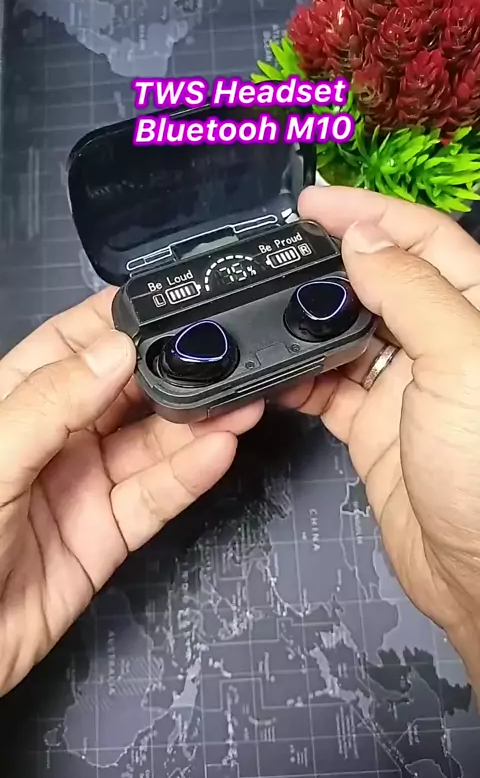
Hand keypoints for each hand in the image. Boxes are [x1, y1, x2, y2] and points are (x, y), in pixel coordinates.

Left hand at [0, 289, 263, 694]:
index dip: (120, 325)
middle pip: (124, 394)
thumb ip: (51, 402)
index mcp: (14, 404)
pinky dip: (189, 475)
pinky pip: (154, 498)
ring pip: (150, 445)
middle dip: (174, 373)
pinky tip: (219, 449)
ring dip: (197, 423)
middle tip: (223, 355)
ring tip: (240, 400)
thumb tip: (114, 350)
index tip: (170, 305)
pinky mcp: (105, 536)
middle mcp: (53, 439)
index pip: (72, 346)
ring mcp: (82, 487)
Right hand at [278, 185, 479, 695]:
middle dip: (327, 263)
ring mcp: (403, 385)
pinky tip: (263, 368)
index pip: (420, 240)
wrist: (478, 573)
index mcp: (474, 312)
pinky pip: (325, 388)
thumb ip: (411, 293)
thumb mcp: (461, 362)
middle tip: (271, 252)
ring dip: (303, 321)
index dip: (368, 213)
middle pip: (377, 282)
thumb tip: (363, 238)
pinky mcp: (372, 426)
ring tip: (256, 306)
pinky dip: (294, 377)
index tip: (311, 205)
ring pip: (344, 334)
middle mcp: (439, 341)